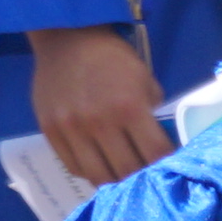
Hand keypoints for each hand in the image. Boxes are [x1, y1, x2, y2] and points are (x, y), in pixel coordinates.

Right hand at [28, 24, 175, 187]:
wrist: (67, 37)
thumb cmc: (111, 57)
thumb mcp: (143, 77)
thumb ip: (152, 111)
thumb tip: (159, 141)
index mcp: (129, 107)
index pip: (156, 154)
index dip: (167, 167)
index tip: (170, 171)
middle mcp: (99, 122)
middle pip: (127, 172)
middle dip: (142, 180)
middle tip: (147, 181)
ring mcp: (72, 129)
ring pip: (98, 176)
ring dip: (115, 183)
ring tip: (123, 180)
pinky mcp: (50, 131)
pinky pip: (73, 166)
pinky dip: (90, 172)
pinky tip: (99, 166)